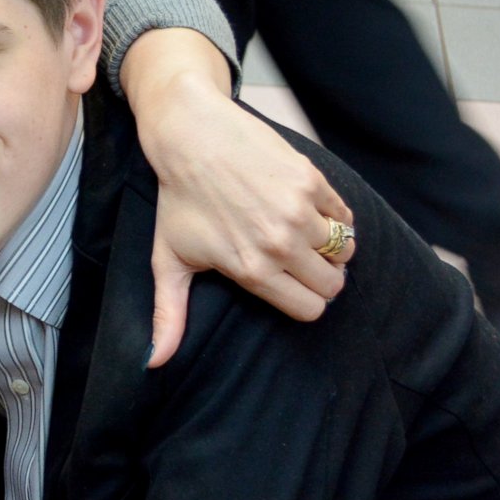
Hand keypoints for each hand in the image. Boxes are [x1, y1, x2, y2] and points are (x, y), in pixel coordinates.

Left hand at [121, 35, 352, 365]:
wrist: (191, 135)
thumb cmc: (178, 200)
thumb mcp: (168, 260)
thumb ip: (169, 314)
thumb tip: (154, 364)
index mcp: (252, 269)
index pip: (310, 309)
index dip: (305, 302)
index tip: (292, 288)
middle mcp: (280, 243)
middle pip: (332, 285)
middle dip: (321, 280)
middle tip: (299, 264)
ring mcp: (299, 210)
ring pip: (343, 251)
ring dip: (330, 250)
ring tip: (303, 237)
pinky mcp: (312, 180)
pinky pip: (345, 216)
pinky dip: (335, 219)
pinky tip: (309, 212)